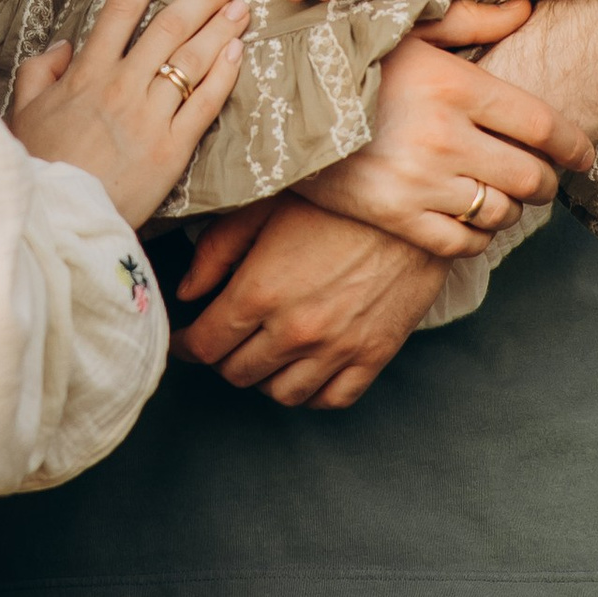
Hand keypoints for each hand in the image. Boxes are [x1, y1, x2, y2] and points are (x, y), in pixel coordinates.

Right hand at [7, 0, 248, 227]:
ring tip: (242, 4)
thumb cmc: (38, 164)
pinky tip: (237, 51)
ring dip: (220, 27)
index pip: (119, 10)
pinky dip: (223, 73)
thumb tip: (64, 45)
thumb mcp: (23, 111)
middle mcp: (122, 84)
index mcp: (87, 72)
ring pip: (192, 59)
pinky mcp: (172, 147)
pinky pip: (204, 103)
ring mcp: (150, 115)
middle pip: (169, 27)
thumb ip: (39, 71)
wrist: (57, 216)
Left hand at [175, 197, 446, 408]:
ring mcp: (337, 348)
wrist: (412, 200)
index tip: (186, 337)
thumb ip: (216, 251)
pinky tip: (304, 370)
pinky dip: (311, 393)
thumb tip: (185, 293)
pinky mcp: (374, 355)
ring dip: (264, 378)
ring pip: (281, 394)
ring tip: (263, 353)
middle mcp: (295, 330)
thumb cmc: (335, 196)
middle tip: (224, 339)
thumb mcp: (264, 207)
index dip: (186, 344)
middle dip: (222, 358)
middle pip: (237, 372)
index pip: (205, 344)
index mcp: (260, 291)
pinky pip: (331, 399)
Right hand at [296, 35, 593, 258]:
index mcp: (455, 87)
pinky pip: (462, 243)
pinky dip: (477, 237)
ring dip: (511, 208)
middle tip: (544, 179)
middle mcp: (445, 138)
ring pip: (500, 212)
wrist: (280, 103)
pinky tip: (472, 221)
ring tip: (505, 198)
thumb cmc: (353, 60)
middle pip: (530, 176)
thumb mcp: (411, 31)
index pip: (541, 125)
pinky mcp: (395, 217)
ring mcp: (421, 183)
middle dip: (546, 182)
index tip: (584, 156)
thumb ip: (473, 22)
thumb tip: (527, 9)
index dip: (573, 145)